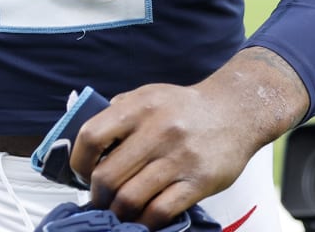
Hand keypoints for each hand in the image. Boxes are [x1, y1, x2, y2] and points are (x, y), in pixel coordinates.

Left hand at [71, 50, 306, 227]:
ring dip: (119, 212)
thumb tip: (86, 144)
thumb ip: (117, 113)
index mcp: (139, 107)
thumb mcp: (148, 95)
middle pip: (108, 176)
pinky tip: (143, 218)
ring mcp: (179, 158)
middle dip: (97, 195)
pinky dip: (146, 221)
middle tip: (99, 200)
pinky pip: (160, 211)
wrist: (236, 110)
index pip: (91, 136)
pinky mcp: (199, 181)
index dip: (78, 161)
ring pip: (130, 199)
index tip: (81, 173)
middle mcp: (158, 131)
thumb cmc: (184, 106)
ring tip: (119, 211)